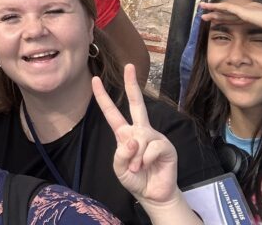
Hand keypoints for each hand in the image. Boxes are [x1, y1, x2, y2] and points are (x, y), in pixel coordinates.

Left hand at [93, 64, 180, 207]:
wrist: (153, 194)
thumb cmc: (135, 179)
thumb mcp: (119, 169)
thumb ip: (121, 154)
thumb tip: (133, 139)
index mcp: (125, 134)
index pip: (112, 112)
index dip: (103, 97)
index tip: (95, 79)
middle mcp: (140, 131)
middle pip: (136, 103)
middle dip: (132, 84)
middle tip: (129, 65)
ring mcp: (154, 137)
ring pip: (141, 137)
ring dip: (136, 157)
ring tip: (138, 168)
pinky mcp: (166, 146)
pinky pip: (152, 147)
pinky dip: (146, 159)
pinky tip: (148, 166)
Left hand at [200, 0, 261, 42]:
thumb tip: (260, 40)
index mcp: (254, 14)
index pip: (236, 17)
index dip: (225, 18)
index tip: (217, 20)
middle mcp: (250, 9)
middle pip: (229, 12)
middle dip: (216, 13)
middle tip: (205, 14)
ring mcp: (248, 9)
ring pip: (225, 9)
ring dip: (213, 9)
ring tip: (202, 9)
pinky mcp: (246, 11)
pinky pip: (228, 8)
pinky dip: (218, 7)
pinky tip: (210, 8)